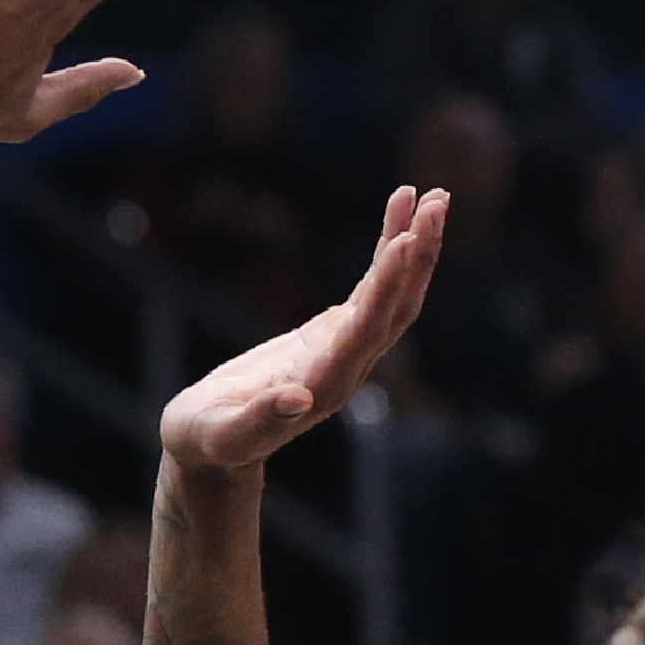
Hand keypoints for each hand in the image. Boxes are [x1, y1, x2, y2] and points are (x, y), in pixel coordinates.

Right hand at [160, 186, 449, 471]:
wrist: (208, 449)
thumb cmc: (207, 442)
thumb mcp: (224, 434)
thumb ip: (259, 419)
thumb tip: (298, 399)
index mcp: (325, 386)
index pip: (367, 330)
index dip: (386, 287)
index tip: (404, 240)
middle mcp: (347, 367)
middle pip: (396, 307)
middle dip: (417, 255)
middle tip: (437, 200)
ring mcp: (344, 350)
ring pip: (391, 294)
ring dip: (412, 245)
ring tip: (430, 195)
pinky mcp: (332, 334)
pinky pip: (370, 289)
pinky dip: (386, 252)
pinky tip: (397, 218)